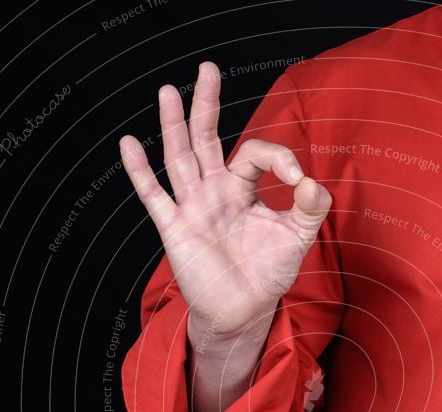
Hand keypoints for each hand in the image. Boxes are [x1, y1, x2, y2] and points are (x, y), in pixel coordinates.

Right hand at [119, 61, 331, 339]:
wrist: (244, 312)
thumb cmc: (268, 275)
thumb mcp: (297, 239)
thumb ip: (309, 209)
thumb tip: (311, 180)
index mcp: (244, 189)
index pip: (255, 155)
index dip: (278, 157)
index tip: (296, 177)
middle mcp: (215, 192)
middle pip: (207, 139)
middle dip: (207, 105)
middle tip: (208, 69)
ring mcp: (193, 208)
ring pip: (180, 158)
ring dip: (173, 126)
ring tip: (169, 91)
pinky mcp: (176, 229)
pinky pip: (155, 197)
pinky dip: (140, 172)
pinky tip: (130, 144)